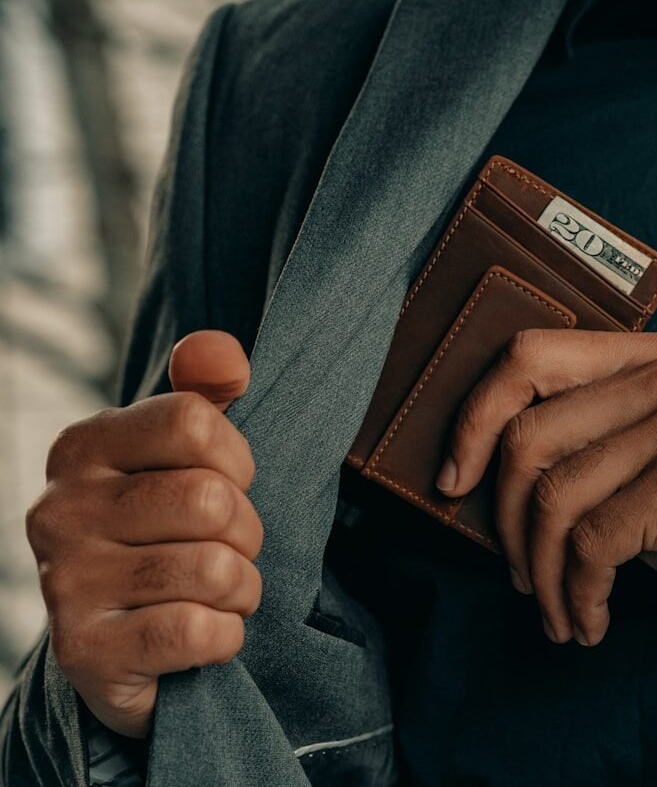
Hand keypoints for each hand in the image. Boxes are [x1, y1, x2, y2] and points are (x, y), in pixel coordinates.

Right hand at [26, 331, 261, 737]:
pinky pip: (200, 632)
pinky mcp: (85, 652)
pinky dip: (225, 634)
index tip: (228, 482)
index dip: (237, 460)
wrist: (119, 634)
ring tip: (215, 589)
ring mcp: (65, 583)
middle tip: (226, 546)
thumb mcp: (179, 450)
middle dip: (246, 530)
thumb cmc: (163, 525)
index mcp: (82, 447)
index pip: (194, 423)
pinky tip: (203, 631)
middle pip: (211, 500)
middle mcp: (59, 510)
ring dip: (241, 585)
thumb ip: (204, 389)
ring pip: (214, 568)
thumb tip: (224, 355)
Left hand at [437, 330, 656, 646]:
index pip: (526, 355)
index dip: (474, 416)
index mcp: (644, 355)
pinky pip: (591, 545)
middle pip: (526, 436)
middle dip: (504, 520)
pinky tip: (589, 621)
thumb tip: (482, 468)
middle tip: (517, 571)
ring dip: (540, 573)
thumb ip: (587, 433)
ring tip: (556, 609)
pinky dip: (577, 595)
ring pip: (552, 499)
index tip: (453, 478)